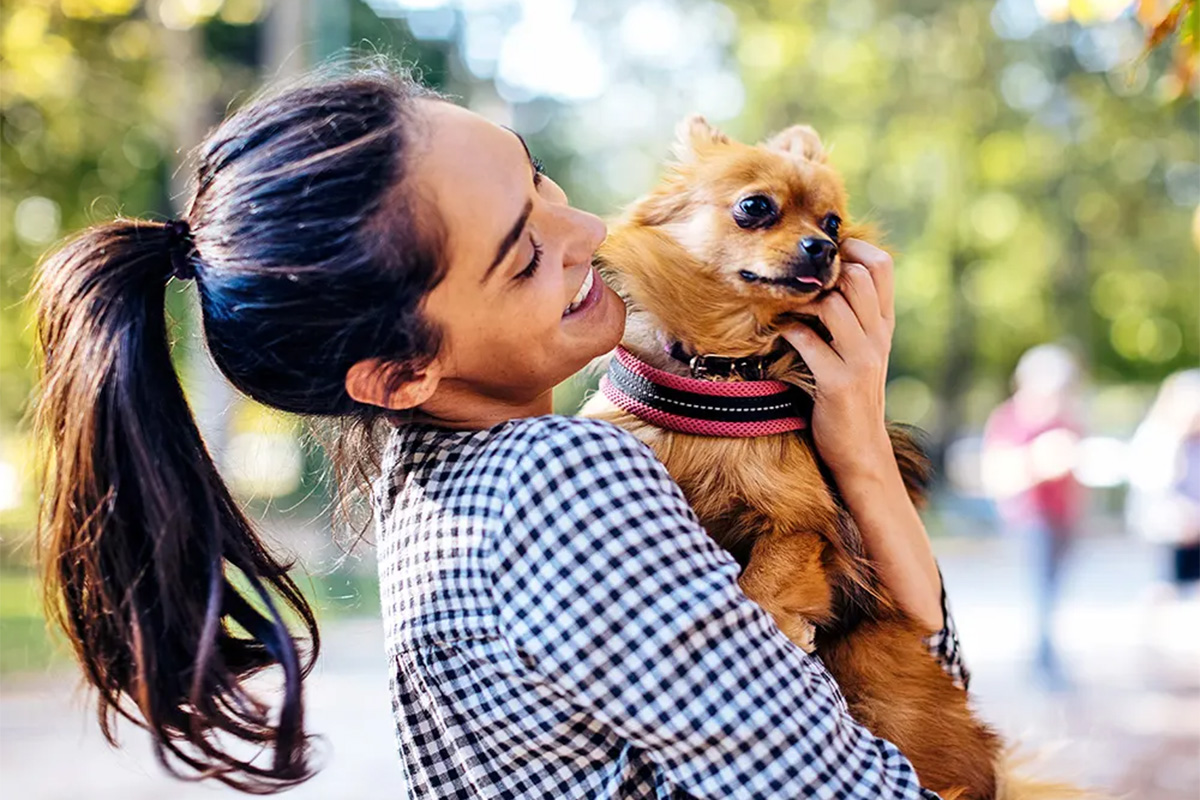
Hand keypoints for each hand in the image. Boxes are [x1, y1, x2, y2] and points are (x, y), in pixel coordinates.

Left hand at [780, 239, 895, 485]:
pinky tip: (779, 332)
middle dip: (823, 273)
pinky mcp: (838, 382)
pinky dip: (789, 332)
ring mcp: (861, 359)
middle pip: (858, 277)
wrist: (861, 448)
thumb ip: (855, 316)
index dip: (851, 250)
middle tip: (797, 282)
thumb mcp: (863, 351)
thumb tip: (827, 275)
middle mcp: (878, 337)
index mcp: (884, 325)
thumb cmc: (853, 395)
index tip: (822, 257)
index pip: (882, 266)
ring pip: (835, 304)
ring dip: (802, 301)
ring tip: (786, 307)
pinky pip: (809, 342)